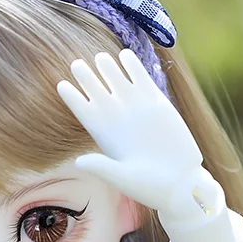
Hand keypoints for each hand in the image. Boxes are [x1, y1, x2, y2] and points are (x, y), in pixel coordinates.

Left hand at [57, 49, 215, 220]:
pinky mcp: (157, 103)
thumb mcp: (124, 179)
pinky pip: (141, 80)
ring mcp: (136, 108)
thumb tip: (78, 162)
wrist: (181, 183)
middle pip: (97, 92)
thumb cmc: (149, 187)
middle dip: (87, 78)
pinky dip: (133, 67)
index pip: (84, 112)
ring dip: (108, 69)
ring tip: (99, 57)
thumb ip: (102, 168)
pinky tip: (124, 55)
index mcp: (104, 135)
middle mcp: (117, 119)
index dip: (73, 98)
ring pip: (117, 82)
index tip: (61, 85)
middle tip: (76, 64)